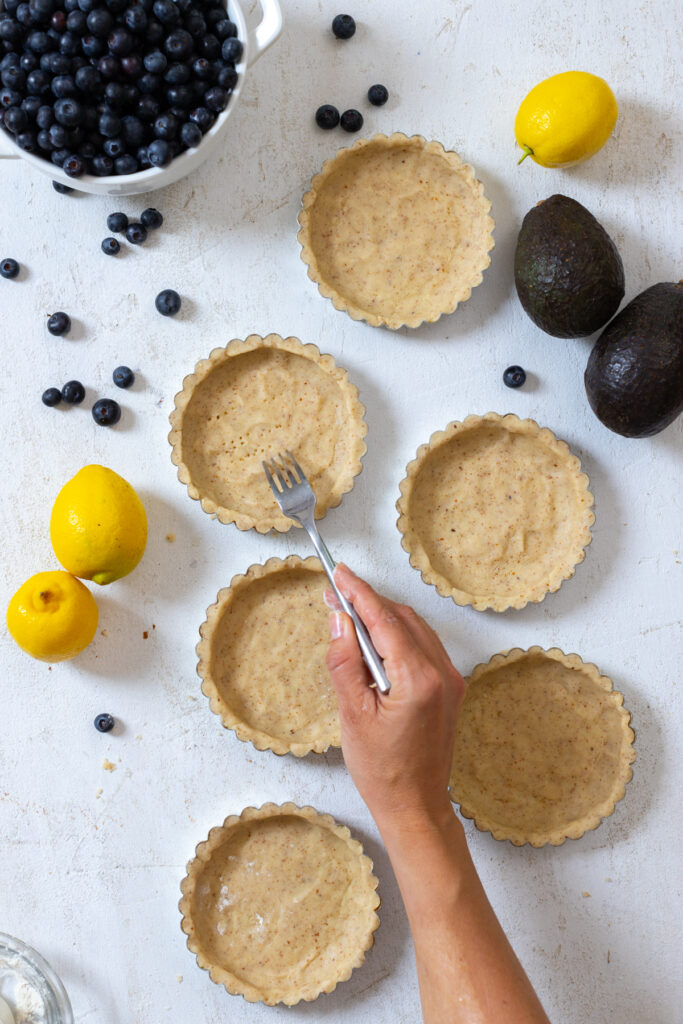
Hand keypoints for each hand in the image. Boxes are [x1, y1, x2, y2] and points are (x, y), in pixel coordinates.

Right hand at [325, 564, 464, 834]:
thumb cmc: (382, 769)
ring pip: (415, 628)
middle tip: (336, 596)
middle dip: (369, 603)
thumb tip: (339, 620)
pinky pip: (424, 646)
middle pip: (402, 618)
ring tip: (350, 617)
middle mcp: (442, 673)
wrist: (415, 805)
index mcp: (418, 679)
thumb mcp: (351, 714)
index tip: (338, 573)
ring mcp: (451, 680)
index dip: (359, 592)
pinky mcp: (451, 688)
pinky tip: (376, 642)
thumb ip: (345, 661)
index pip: (384, 619)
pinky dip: (399, 636)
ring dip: (384, 617)